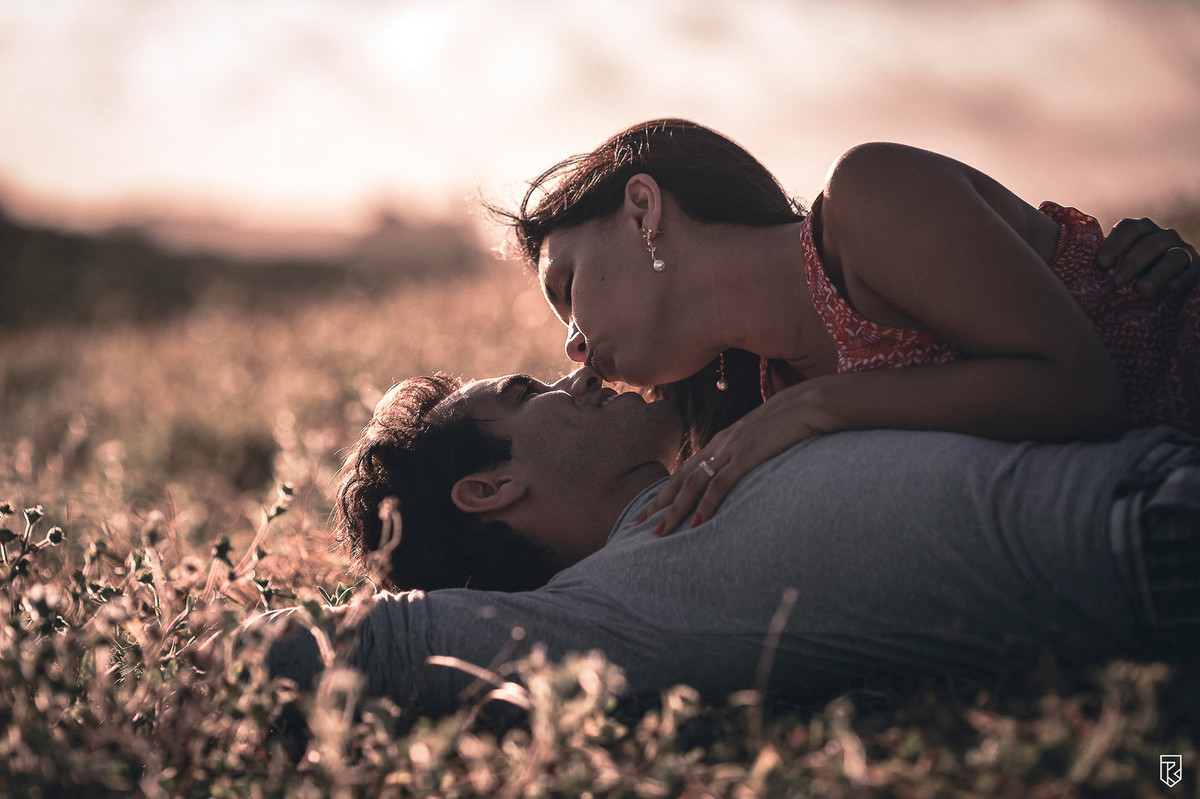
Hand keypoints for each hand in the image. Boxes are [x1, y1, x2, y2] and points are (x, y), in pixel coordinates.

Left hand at [641, 383, 830, 535]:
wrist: (809, 403)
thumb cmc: (792, 420)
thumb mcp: (764, 437)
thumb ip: (750, 452)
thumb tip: (746, 470)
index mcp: (722, 441)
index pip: (687, 469)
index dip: (669, 490)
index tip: (653, 508)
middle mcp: (720, 445)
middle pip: (681, 478)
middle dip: (659, 503)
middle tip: (639, 524)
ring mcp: (731, 450)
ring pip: (693, 484)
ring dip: (675, 510)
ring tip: (660, 531)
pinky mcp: (746, 456)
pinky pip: (720, 484)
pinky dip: (705, 505)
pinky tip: (695, 523)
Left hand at [1097, 218, 1197, 297]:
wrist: (1162, 292)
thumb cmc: (1129, 279)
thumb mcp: (1114, 268)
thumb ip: (1101, 263)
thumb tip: (1065, 266)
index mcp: (1142, 232)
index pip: (1130, 227)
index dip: (1115, 244)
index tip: (1101, 265)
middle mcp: (1164, 237)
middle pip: (1150, 243)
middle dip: (1132, 264)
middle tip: (1117, 284)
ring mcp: (1183, 251)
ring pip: (1174, 257)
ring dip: (1157, 274)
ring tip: (1142, 291)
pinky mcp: (1197, 267)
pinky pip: (1194, 270)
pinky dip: (1182, 279)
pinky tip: (1170, 290)